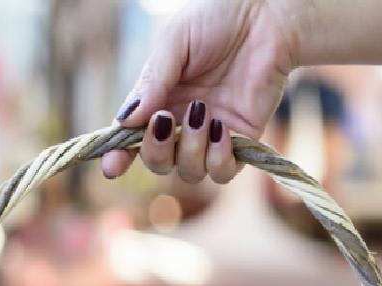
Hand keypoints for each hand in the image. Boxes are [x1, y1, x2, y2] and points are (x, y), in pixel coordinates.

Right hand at [102, 0, 297, 183]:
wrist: (270, 14)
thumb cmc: (219, 17)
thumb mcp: (174, 42)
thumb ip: (150, 82)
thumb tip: (125, 122)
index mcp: (159, 101)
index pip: (131, 140)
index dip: (118, 157)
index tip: (111, 166)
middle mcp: (182, 124)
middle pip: (158, 163)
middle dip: (156, 151)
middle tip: (166, 120)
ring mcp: (211, 135)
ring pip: (189, 172)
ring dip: (191, 150)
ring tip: (203, 112)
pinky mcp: (242, 140)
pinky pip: (223, 172)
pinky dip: (218, 159)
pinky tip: (222, 128)